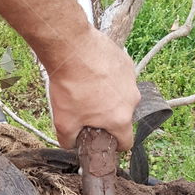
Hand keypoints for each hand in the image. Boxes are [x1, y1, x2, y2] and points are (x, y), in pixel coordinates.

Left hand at [44, 25, 139, 150]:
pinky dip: (108, 77)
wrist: (72, 48)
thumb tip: (71, 144)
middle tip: (87, 109)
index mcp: (120, 119)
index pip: (127, 142)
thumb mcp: (63, 122)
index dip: (115, 146)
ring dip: (108, 96)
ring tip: (87, 87)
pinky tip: (92, 72)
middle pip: (122, 116)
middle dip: (107, 117)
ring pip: (121, 95)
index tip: (105, 141)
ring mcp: (131, 79)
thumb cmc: (70, 86)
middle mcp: (132, 100)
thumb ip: (68, 140)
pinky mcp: (126, 62)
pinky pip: (119, 77)